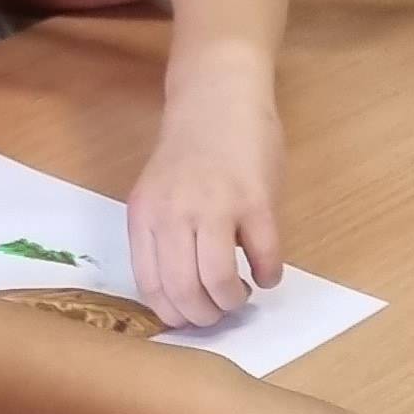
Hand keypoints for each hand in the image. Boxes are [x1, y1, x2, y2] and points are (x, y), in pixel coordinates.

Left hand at [129, 73, 285, 330]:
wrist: (218, 95)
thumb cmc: (190, 149)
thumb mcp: (158, 193)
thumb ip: (164, 236)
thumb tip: (182, 291)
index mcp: (146, 216)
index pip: (152, 285)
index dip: (172, 313)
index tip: (189, 318)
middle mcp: (175, 214)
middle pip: (185, 291)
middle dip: (205, 316)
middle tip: (218, 311)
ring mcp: (216, 207)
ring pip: (220, 282)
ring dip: (233, 301)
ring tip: (240, 293)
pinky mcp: (256, 201)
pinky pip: (264, 257)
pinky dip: (268, 276)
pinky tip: (266, 273)